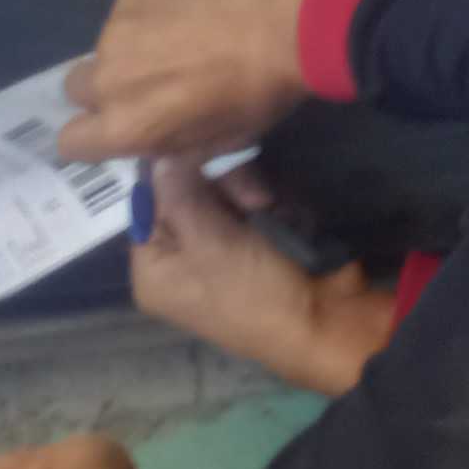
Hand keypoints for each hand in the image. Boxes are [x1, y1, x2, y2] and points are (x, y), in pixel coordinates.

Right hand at [59, 0, 322, 164]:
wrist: (294, 22)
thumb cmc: (262, 93)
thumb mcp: (220, 142)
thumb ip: (173, 149)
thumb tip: (157, 146)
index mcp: (125, 126)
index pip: (70, 141)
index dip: (94, 136)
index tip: (121, 125)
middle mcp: (109, 80)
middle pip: (79, 90)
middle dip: (107, 90)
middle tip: (151, 81)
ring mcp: (117, 30)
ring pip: (104, 47)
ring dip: (130, 50)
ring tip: (181, 40)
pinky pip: (127, 12)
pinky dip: (150, 16)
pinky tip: (190, 11)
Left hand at [128, 161, 395, 395]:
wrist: (322, 320)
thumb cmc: (253, 290)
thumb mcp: (210, 242)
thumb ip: (179, 196)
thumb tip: (157, 158)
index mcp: (154, 271)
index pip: (146, 206)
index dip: (171, 176)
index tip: (197, 148)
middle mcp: (180, 259)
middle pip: (185, 196)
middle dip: (219, 188)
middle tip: (252, 198)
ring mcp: (219, 250)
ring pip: (221, 197)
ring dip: (247, 193)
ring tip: (270, 205)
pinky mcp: (254, 243)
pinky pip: (248, 208)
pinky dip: (265, 204)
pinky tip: (281, 211)